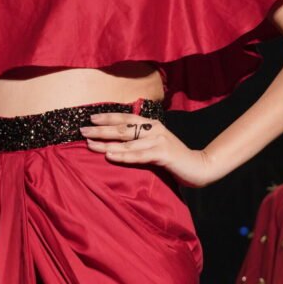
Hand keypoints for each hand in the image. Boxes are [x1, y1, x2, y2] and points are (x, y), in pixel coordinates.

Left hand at [80, 112, 212, 187]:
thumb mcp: (156, 144)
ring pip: (127, 142)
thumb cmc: (174, 158)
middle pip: (123, 127)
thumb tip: (118, 140)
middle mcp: (154, 129)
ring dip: (106, 143)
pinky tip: (110, 156)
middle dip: (101, 129)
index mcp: (152, 124)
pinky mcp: (163, 154)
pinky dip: (123, 156)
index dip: (108, 117)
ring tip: (90, 144)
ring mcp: (159, 141)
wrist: (200, 166)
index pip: (126, 117)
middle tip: (82, 130)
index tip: (90, 118)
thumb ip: (141, 140)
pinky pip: (139, 155)